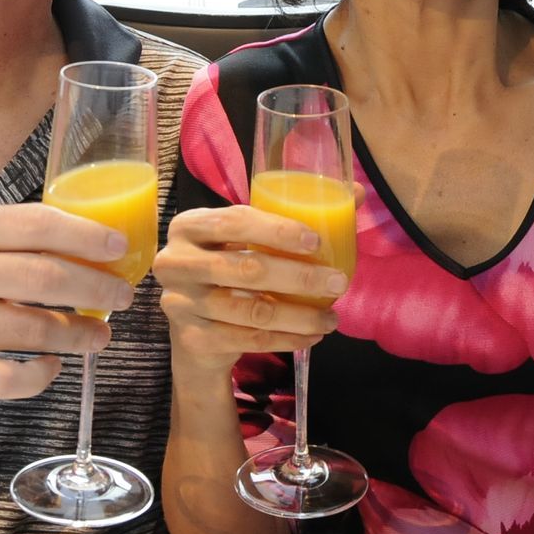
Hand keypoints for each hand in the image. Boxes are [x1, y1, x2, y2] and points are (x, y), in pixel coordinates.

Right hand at [0, 204, 135, 399]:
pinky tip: (53, 366)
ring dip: (78, 335)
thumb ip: (9, 235)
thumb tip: (88, 241)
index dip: (86, 236)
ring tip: (100, 336)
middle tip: (122, 297)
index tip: (121, 248)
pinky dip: (39, 376)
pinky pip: (7, 380)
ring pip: (33, 332)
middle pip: (43, 278)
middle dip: (94, 289)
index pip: (36, 226)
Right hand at [154, 206, 344, 378]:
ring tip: (332, 318)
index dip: (277, 230)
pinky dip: (286, 339)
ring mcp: (181, 304)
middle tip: (338, 282)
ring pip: (252, 312)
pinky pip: (249, 340)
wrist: (195, 329)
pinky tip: (312, 335)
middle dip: (300, 277)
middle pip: (246, 269)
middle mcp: (176, 262)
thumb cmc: (229, 269)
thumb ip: (291, 217)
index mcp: (189, 225)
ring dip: (300, 316)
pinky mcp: (193, 339)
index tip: (317, 241)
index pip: (234, 220)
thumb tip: (357, 192)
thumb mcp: (247, 239)